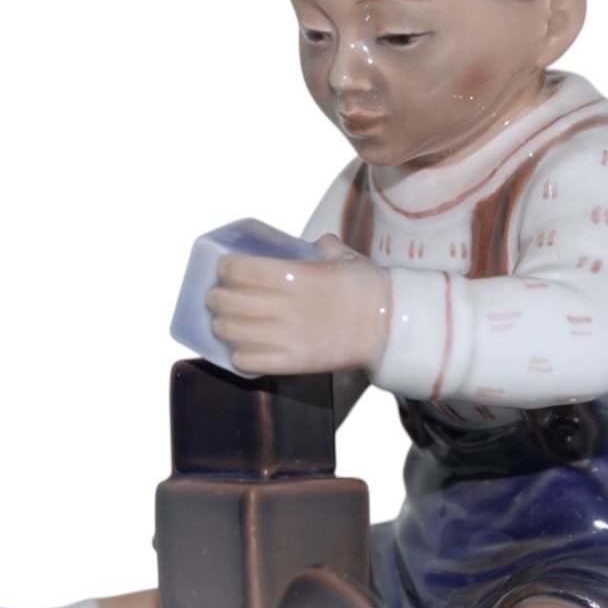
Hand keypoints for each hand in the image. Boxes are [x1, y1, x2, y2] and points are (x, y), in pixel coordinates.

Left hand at [206, 234, 389, 374]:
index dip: (226, 268)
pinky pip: (250, 361)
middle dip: (216, 297)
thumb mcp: (345, 258)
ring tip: (223, 322)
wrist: (391, 326)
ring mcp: (288, 337)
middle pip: (229, 301)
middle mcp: (286, 306)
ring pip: (232, 332)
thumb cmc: (367, 289)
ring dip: (221, 326)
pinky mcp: (293, 363)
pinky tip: (239, 349)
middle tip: (218, 296)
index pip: (241, 270)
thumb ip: (324, 247)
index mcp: (296, 276)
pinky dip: (238, 355)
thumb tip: (314, 244)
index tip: (225, 268)